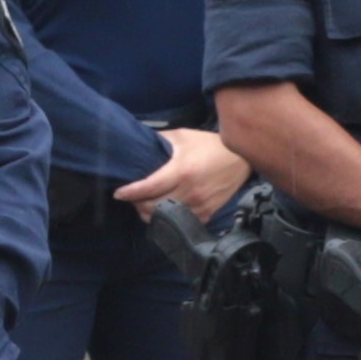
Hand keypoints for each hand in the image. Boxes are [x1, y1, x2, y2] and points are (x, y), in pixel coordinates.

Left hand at [118, 124, 247, 217]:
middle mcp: (190, 192)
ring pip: (165, 219)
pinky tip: (163, 210)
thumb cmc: (210, 146)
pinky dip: (168, 219)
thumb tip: (138, 139)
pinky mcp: (207, 214)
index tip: (118, 193)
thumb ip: (160, 139)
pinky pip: (181, 223)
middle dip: (137, 204)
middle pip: (152, 207)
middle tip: (132, 198)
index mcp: (182, 172)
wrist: (241, 159)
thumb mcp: (183, 136)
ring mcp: (199, 206)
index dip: (130, 192)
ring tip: (145, 204)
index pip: (148, 188)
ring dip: (150, 213)